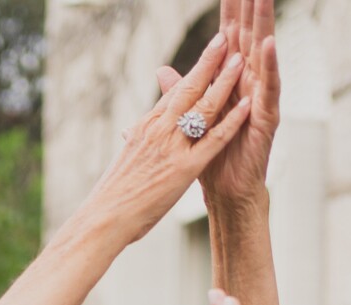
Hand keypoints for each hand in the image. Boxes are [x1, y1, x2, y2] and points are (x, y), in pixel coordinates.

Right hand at [83, 29, 251, 245]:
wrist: (104, 217)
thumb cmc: (113, 195)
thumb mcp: (125, 159)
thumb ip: (134, 141)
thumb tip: (130, 132)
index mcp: (145, 126)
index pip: (173, 93)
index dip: (192, 72)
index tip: (205, 55)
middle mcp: (159, 129)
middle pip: (188, 88)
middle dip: (208, 62)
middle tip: (224, 40)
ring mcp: (172, 147)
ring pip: (204, 106)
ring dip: (224, 81)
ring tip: (240, 60)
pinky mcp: (185, 168)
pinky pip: (213, 139)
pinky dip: (231, 120)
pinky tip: (246, 104)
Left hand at [159, 0, 278, 208]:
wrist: (226, 192)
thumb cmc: (213, 157)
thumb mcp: (191, 118)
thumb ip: (181, 91)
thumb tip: (162, 71)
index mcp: (229, 81)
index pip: (228, 37)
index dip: (228, 10)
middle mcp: (248, 84)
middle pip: (248, 36)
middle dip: (250, 7)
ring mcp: (260, 99)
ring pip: (262, 55)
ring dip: (263, 25)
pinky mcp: (267, 118)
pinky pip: (269, 88)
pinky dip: (269, 66)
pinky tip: (269, 45)